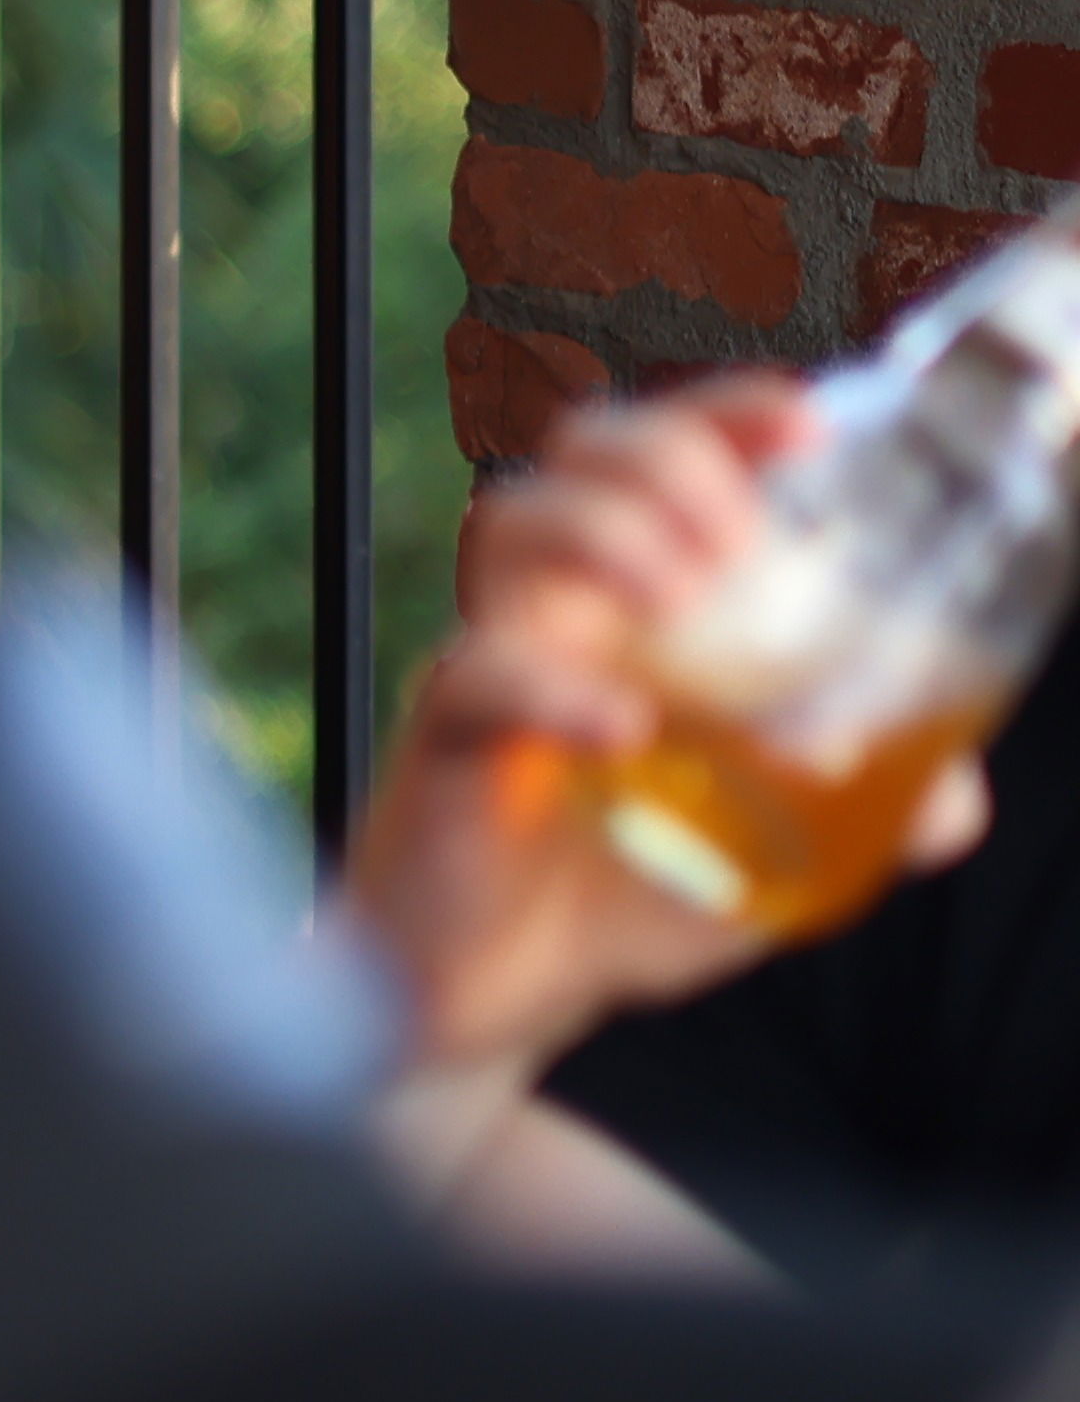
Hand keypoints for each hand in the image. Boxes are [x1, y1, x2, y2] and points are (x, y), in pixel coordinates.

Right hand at [347, 374, 978, 1086]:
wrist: (507, 989)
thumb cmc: (626, 888)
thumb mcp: (781, 844)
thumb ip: (872, 806)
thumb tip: (954, 793)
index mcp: (636, 597)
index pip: (668, 454)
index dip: (728, 413)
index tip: (808, 420)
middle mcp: (559, 602)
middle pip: (582, 451)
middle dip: (671, 458)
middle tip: (739, 542)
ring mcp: (497, 656)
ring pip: (512, 522)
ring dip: (608, 533)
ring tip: (682, 603)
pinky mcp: (447, 733)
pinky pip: (479, 673)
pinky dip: (556, 687)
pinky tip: (625, 728)